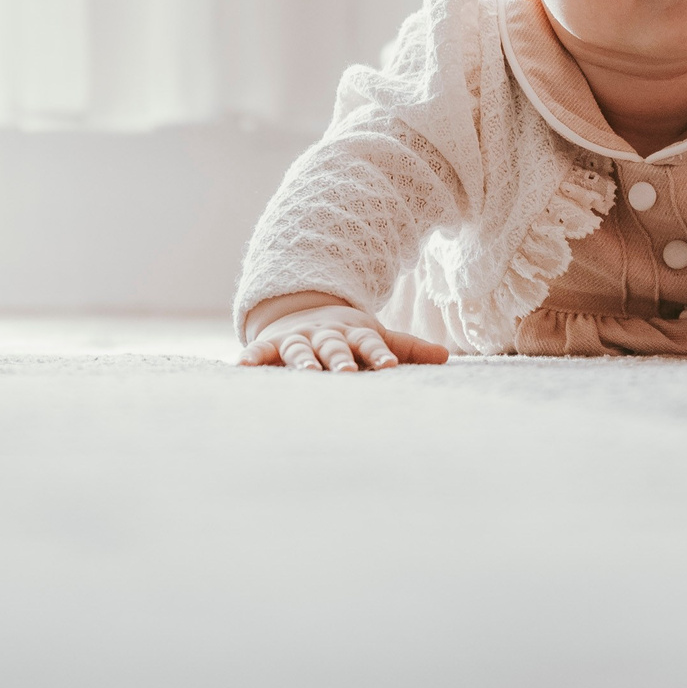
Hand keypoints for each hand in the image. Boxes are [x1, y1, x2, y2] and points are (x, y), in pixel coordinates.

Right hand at [240, 301, 449, 371]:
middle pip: (334, 347)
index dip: (379, 354)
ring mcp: (299, 338)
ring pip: (300, 350)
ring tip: (306, 375)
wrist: (304, 312)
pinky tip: (241, 367)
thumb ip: (406, 348)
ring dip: (303, 362)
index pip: (370, 343)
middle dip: (340, 360)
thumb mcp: (374, 336)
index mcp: (354, 334)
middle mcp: (326, 335)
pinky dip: (252, 357)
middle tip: (347, 374)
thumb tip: (445, 357)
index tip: (389, 366)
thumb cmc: (346, 336)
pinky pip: (261, 351)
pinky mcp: (273, 344)